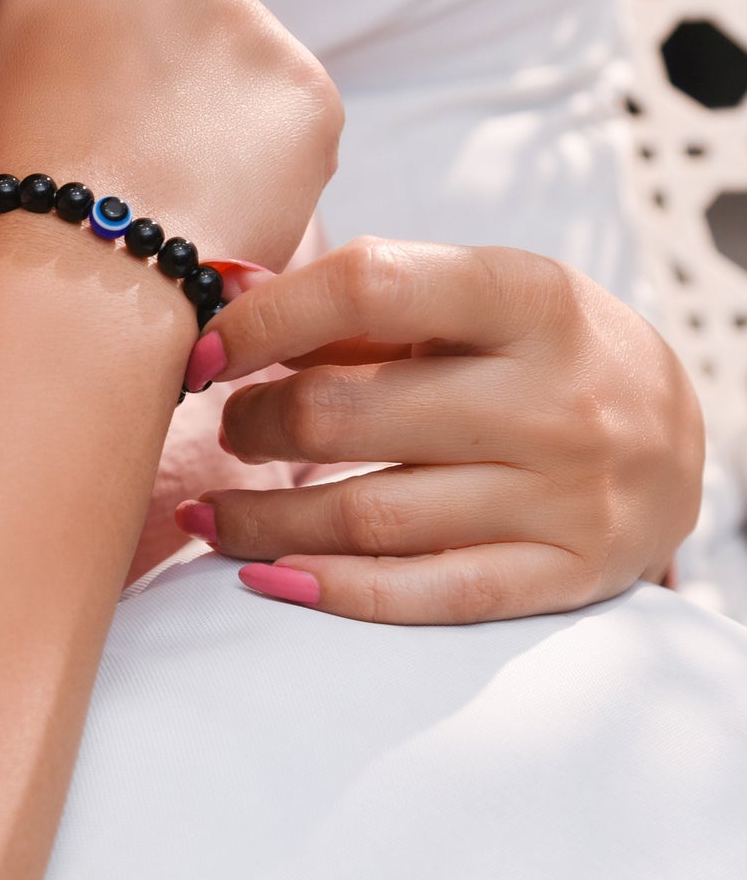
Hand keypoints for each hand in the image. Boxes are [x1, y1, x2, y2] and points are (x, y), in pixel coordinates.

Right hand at [0, 0, 341, 269]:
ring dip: (218, 108)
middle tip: (137, 141)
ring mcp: (249, 16)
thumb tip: (74, 80)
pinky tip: (220, 207)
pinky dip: (265, 162)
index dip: (85, 33)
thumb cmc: (8, 191)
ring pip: (240, 58)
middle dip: (164, 55)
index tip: (79, 88)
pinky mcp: (308, 87)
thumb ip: (41, 58)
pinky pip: (287, 120)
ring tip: (178, 189)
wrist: (78, 274)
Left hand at [178, 238, 704, 622]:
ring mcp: (565, 495)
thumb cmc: (534, 345)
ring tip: (210, 514)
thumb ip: (357, 302)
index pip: (369, 285)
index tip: (202, 351)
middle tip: (231, 428)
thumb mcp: (469, 297)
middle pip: (349, 411)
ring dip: (262, 520)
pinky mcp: (565, 574)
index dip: (263, 319)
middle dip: (256, 424)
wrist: (677, 428)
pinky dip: (330, 590)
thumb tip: (225, 300)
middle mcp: (553, 397)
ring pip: (370, 516)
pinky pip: (425, 593)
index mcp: (527, 296)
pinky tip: (264, 576)